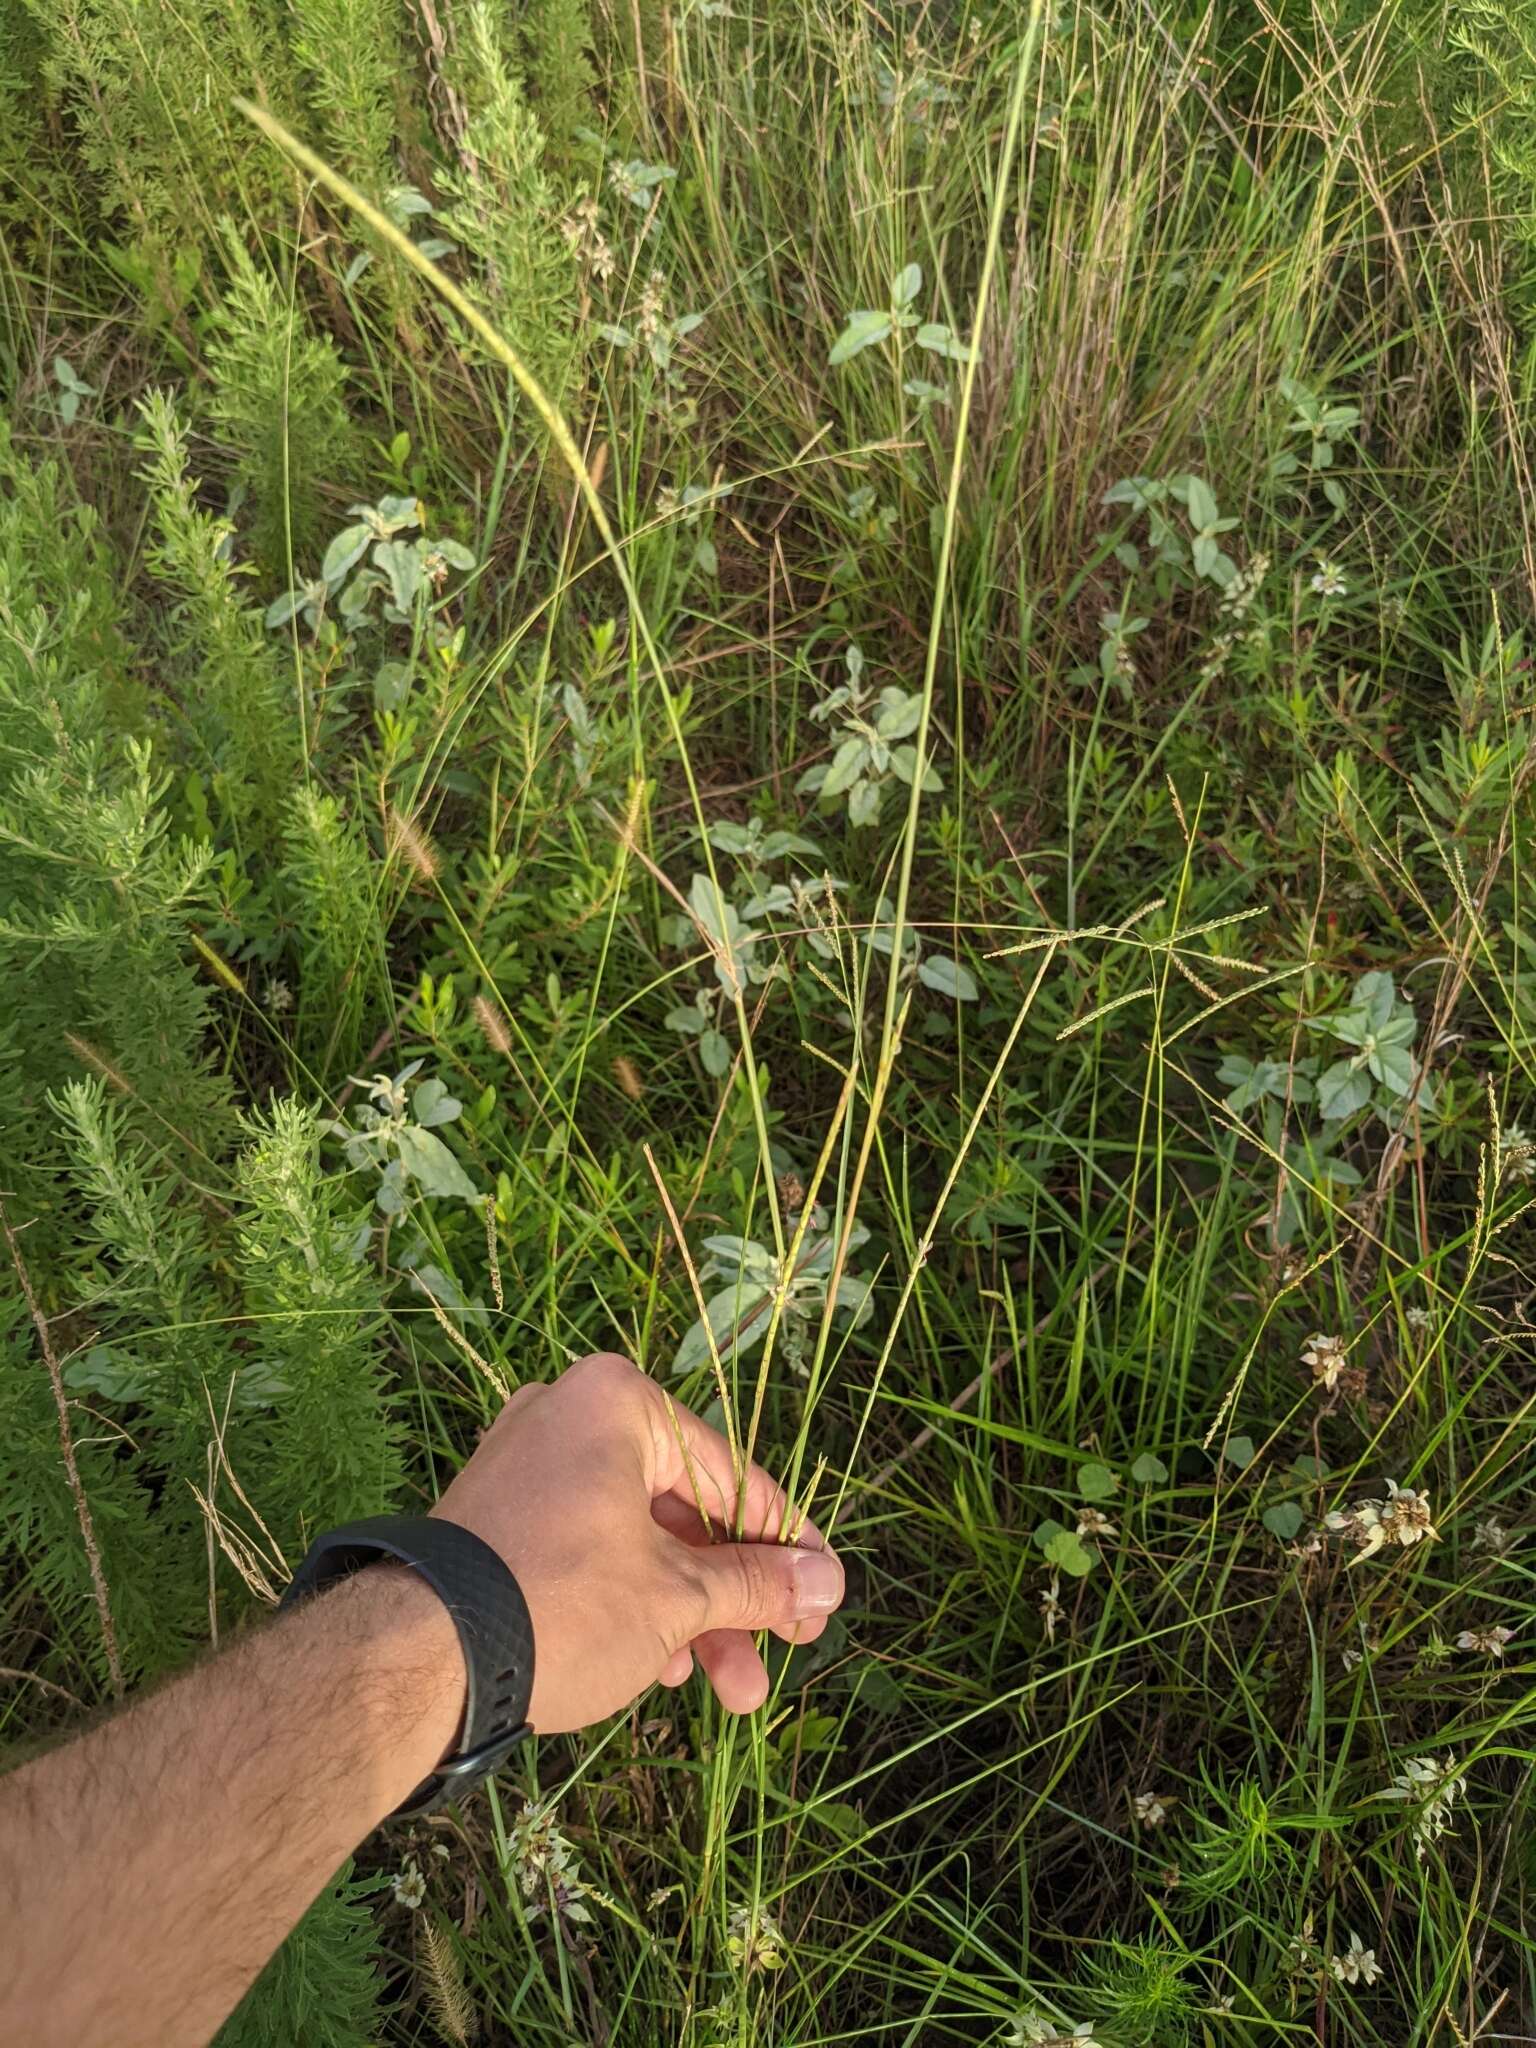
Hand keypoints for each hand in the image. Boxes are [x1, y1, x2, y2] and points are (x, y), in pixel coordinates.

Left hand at [431, 1352, 843, 1732]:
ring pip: (636, 1538)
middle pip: (683, 1512)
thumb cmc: (564, 1603)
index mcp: (619, 1402)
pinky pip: (588, 1548)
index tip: (823, 1598)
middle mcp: (569, 1413)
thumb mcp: (677, 1598)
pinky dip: (630, 1601)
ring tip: (730, 1694)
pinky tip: (662, 1670)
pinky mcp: (497, 1515)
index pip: (731, 1477)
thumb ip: (757, 1583)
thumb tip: (829, 1583)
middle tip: (783, 1655)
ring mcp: (526, 1464)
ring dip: (689, 1615)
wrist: (416, 1658)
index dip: (786, 1546)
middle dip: (735, 1599)